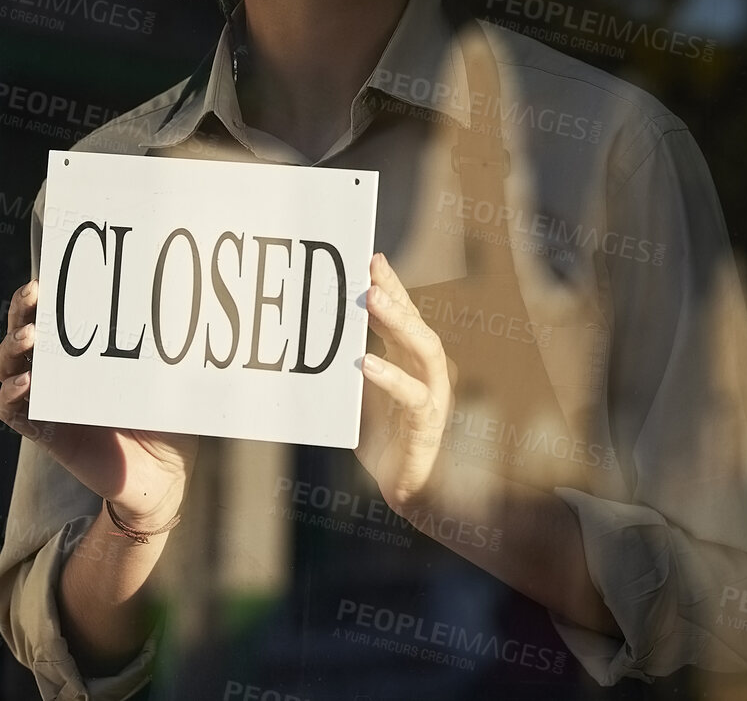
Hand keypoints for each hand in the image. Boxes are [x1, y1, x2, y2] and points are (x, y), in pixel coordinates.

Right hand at [0, 280, 197, 528]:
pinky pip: (14, 413)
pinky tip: (25, 383)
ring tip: (29, 338)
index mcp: (84, 357)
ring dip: (11, 350)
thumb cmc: (165, 421)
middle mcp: (59, 376)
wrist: (162, 476)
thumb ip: (165, 351)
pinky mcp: (46, 434)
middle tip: (32, 295)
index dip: (42, 298)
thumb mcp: (165, 379)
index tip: (46, 279)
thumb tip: (184, 305)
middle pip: (22, 336)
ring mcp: (48, 403)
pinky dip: (12, 396)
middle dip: (20, 312)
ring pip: (9, 369)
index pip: (53, 318)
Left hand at [355, 253, 455, 516]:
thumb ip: (350, 364)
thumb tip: (313, 334)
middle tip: (370, 271)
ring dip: (399, 322)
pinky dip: (391, 377)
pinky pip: (413, 395)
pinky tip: (367, 363)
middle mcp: (427, 371)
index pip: (403, 314)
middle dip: (394, 294)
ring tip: (374, 301)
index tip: (369, 258)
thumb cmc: (383, 438)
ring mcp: (432, 395)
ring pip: (423, 349)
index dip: (390, 285)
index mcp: (411, 360)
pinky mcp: (426, 423)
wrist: (406, 488)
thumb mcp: (360, 393)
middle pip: (415, 322)